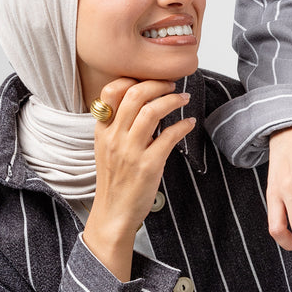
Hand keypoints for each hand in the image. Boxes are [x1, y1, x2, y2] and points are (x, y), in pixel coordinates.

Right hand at [83, 78, 195, 279]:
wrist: (113, 213)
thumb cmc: (115, 180)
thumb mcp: (107, 148)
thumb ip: (119, 126)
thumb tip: (143, 103)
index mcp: (102, 130)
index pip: (110, 92)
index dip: (132, 79)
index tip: (150, 78)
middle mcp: (114, 137)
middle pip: (135, 95)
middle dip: (157, 84)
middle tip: (172, 84)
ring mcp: (130, 151)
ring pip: (152, 111)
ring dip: (173, 100)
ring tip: (183, 99)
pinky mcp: (148, 165)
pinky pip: (169, 136)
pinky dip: (183, 125)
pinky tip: (189, 123)